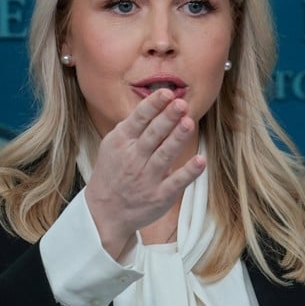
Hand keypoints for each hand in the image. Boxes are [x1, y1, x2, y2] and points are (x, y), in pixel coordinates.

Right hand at [84, 89, 206, 258]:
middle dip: (167, 118)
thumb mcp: (113, 145)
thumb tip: (157, 103)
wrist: (103, 212)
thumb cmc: (112, 172)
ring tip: (189, 123)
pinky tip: (200, 160)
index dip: (153, 105)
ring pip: (164, 155)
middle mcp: (134, 158)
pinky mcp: (160, 196)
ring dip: (177, 139)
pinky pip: (176, 182)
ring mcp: (147, 178)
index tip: (167, 93)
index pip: (139, 119)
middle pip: (153, 134)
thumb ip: (133, 126)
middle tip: (181, 104)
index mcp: (122, 142)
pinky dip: (188, 172)